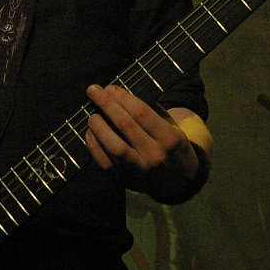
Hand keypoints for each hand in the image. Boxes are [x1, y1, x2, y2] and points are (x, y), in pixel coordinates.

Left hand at [85, 84, 205, 203]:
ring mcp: (139, 170)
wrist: (179, 181)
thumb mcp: (172, 127)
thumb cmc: (172, 147)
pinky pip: (105, 163)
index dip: (123, 98)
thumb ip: (151, 111)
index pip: (141, 113)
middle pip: (125, 125)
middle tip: (93, 91)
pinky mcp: (126, 180)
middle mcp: (154, 154)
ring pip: (114, 147)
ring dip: (99, 128)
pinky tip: (90, 133)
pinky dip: (94, 146)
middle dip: (107, 104)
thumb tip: (120, 94)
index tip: (110, 88)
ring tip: (92, 115)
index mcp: (169, 138)